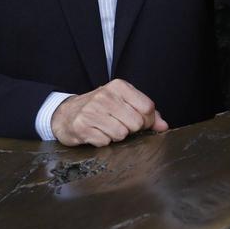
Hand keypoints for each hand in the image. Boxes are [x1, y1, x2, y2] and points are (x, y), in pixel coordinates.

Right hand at [51, 79, 166, 146]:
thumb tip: (164, 126)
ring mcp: (91, 111)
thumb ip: (146, 112)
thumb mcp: (123, 102)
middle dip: (131, 129)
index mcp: (119, 86)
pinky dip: (103, 141)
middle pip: (136, 122)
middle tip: (120, 125)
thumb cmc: (100, 108)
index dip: (148, 120)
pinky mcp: (81, 127)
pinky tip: (96, 133)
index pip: (147, 107)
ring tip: (107, 128)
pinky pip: (105, 142)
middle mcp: (105, 96)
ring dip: (116, 136)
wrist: (65, 113)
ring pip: (122, 134)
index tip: (140, 122)